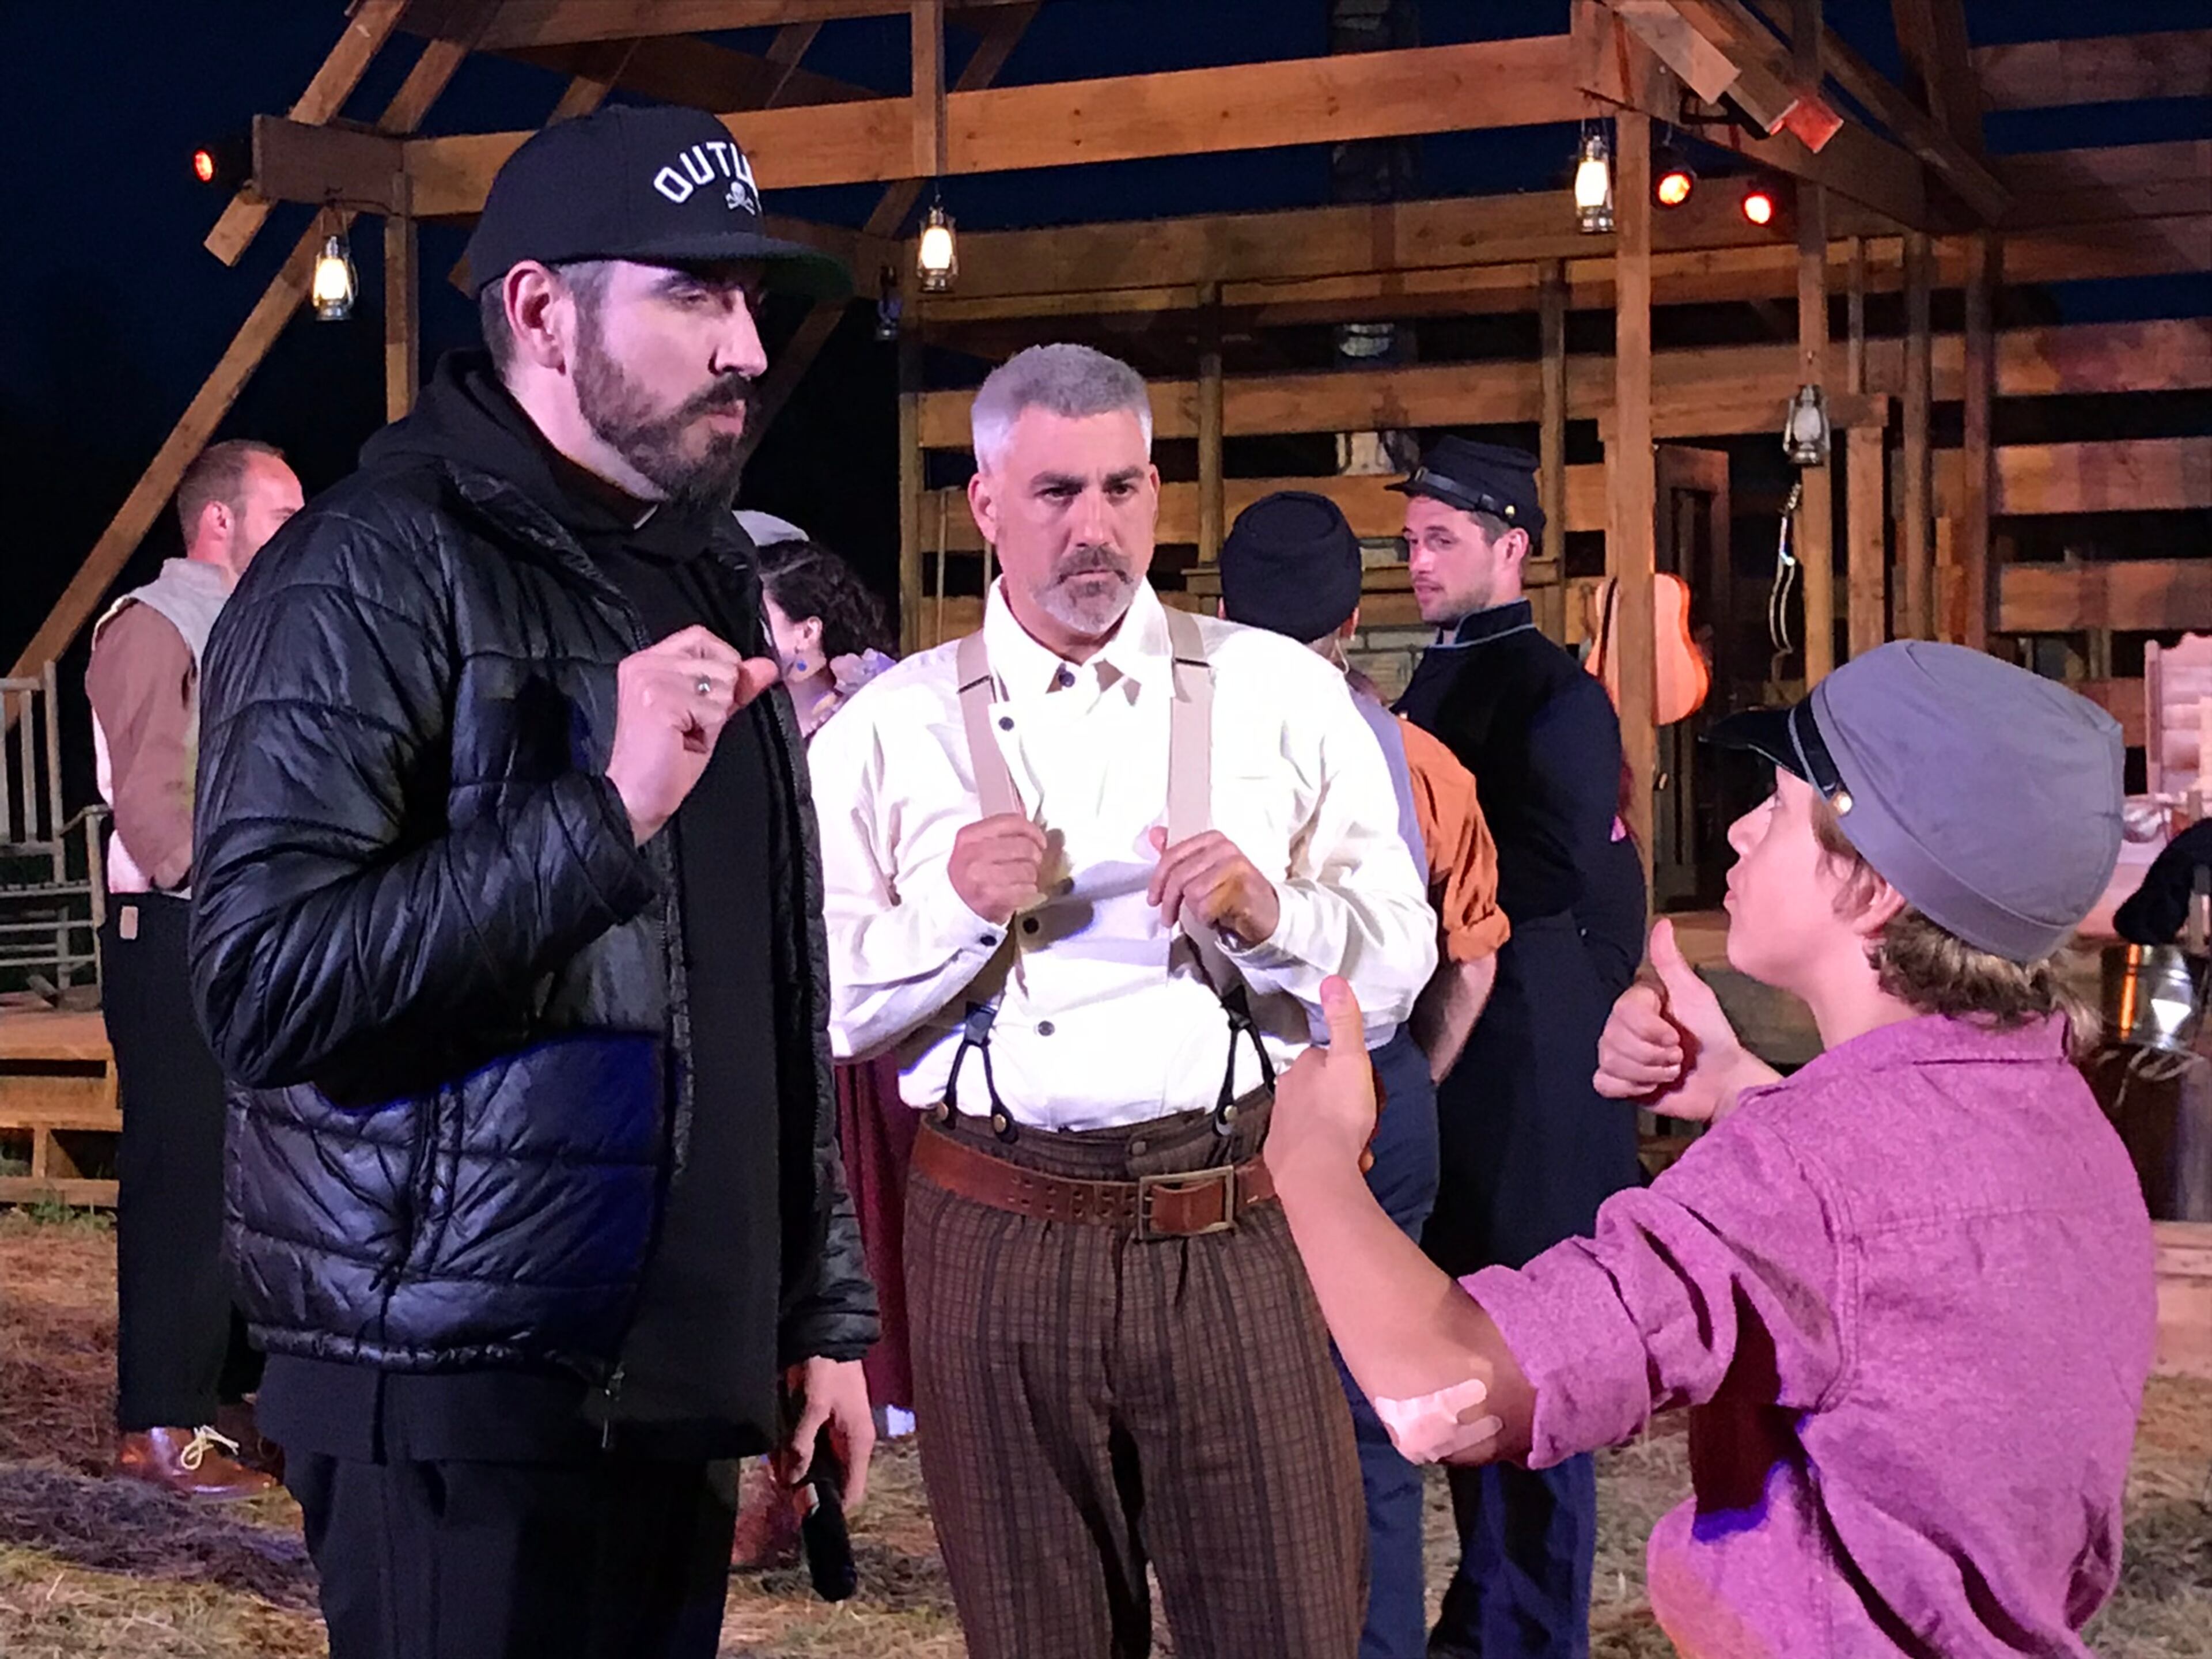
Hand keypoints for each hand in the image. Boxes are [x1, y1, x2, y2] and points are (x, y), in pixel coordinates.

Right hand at [605, 626, 779, 844]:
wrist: (632, 798)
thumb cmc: (663, 763)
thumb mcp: (705, 717)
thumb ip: (733, 687)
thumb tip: (767, 666)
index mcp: (650, 661)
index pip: (701, 637)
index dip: (722, 663)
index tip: (713, 696)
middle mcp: (646, 662)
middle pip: (720, 660)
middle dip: (720, 698)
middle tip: (690, 725)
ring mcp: (651, 677)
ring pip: (722, 683)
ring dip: (714, 716)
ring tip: (685, 733)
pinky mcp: (658, 698)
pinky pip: (714, 707)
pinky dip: (708, 729)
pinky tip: (682, 740)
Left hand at [776, 1356, 874, 1511]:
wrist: (824, 1334)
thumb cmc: (825, 1370)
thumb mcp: (812, 1406)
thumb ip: (802, 1445)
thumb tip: (792, 1482)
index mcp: (857, 1444)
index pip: (851, 1494)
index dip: (828, 1507)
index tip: (801, 1509)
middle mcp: (850, 1445)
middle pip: (829, 1483)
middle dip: (803, 1484)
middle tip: (778, 1476)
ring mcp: (837, 1435)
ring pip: (816, 1467)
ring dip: (795, 1466)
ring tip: (775, 1458)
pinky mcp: (824, 1425)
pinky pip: (809, 1449)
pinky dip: (793, 1450)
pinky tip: (778, 1443)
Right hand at [948, 814, 1048, 924]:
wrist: (952, 907)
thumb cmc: (969, 874)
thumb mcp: (974, 846)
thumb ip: (999, 830)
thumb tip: (1025, 810)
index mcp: (969, 837)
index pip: (1011, 822)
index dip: (1032, 830)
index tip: (1039, 839)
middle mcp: (973, 855)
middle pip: (1024, 846)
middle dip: (1034, 855)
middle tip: (1032, 861)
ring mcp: (982, 878)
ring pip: (1028, 869)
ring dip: (1031, 875)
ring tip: (1021, 878)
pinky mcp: (993, 898)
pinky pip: (1027, 890)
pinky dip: (1028, 891)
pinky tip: (1018, 891)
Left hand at [1146, 827, 1279, 947]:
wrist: (1267, 912)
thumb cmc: (1231, 891)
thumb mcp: (1203, 870)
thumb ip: (1179, 854)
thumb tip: (1154, 835)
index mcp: (1213, 839)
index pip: (1172, 856)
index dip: (1157, 881)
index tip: (1153, 899)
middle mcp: (1225, 848)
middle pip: (1179, 876)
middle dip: (1169, 902)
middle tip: (1167, 919)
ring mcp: (1236, 867)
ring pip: (1192, 893)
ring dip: (1194, 910)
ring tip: (1206, 912)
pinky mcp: (1241, 889)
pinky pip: (1206, 907)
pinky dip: (1206, 918)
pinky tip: (1216, 917)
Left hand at [1265, 976, 1378, 1193]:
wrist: (1317, 1172)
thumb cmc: (1337, 1117)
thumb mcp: (1351, 1059)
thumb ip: (1344, 1022)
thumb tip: (1333, 982)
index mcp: (1302, 1069)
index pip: (1325, 1058)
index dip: (1350, 1070)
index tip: (1366, 1084)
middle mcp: (1286, 1094)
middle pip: (1321, 1091)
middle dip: (1345, 1105)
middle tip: (1365, 1119)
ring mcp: (1282, 1125)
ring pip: (1318, 1122)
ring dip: (1340, 1132)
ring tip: (1358, 1145)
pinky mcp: (1283, 1154)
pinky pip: (1311, 1150)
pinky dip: (1329, 1154)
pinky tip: (1345, 1160)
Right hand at [1593, 917, 1765, 1121]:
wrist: (1721, 1081)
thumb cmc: (1711, 1037)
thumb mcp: (1695, 995)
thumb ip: (1671, 962)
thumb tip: (1662, 923)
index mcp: (1636, 1002)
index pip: (1623, 1013)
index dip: (1652, 1030)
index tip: (1675, 1035)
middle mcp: (1620, 1025)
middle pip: (1615, 1040)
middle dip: (1654, 1055)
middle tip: (1676, 1054)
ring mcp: (1616, 1053)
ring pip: (1611, 1062)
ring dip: (1649, 1073)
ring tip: (1669, 1069)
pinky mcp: (1617, 1081)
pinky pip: (1605, 1083)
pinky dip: (1632, 1088)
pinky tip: (1650, 1084)